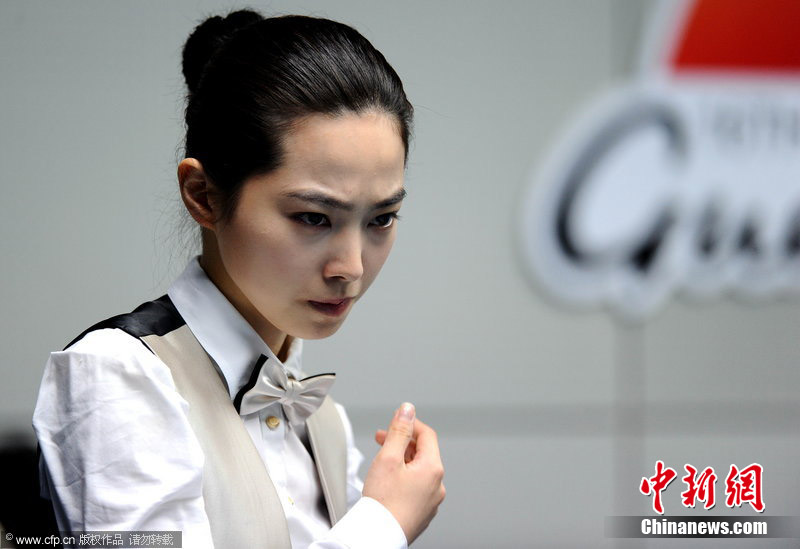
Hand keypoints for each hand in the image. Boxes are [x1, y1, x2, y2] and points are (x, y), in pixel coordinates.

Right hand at [363, 403, 445, 544]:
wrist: (377, 537)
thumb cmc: (383, 502)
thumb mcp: (389, 457)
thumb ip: (399, 430)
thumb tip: (408, 409)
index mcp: (433, 469)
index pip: (427, 434)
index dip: (409, 424)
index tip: (394, 421)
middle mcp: (437, 485)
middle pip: (423, 453)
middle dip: (402, 442)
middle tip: (381, 439)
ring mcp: (431, 501)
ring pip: (419, 471)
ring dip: (402, 461)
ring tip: (381, 463)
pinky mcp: (422, 513)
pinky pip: (416, 488)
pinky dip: (404, 479)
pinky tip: (388, 484)